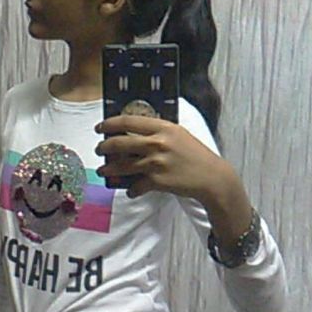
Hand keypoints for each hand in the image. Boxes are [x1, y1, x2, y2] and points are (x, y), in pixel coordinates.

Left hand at [95, 115, 226, 201]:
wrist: (212, 177)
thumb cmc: (195, 155)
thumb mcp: (178, 134)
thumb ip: (158, 131)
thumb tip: (133, 131)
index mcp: (163, 127)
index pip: (128, 121)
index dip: (110, 124)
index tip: (100, 127)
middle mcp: (157, 143)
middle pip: (120, 143)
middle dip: (104, 147)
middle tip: (99, 149)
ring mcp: (156, 163)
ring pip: (122, 166)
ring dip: (109, 169)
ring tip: (103, 170)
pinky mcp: (156, 181)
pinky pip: (135, 186)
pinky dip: (131, 190)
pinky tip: (130, 190)